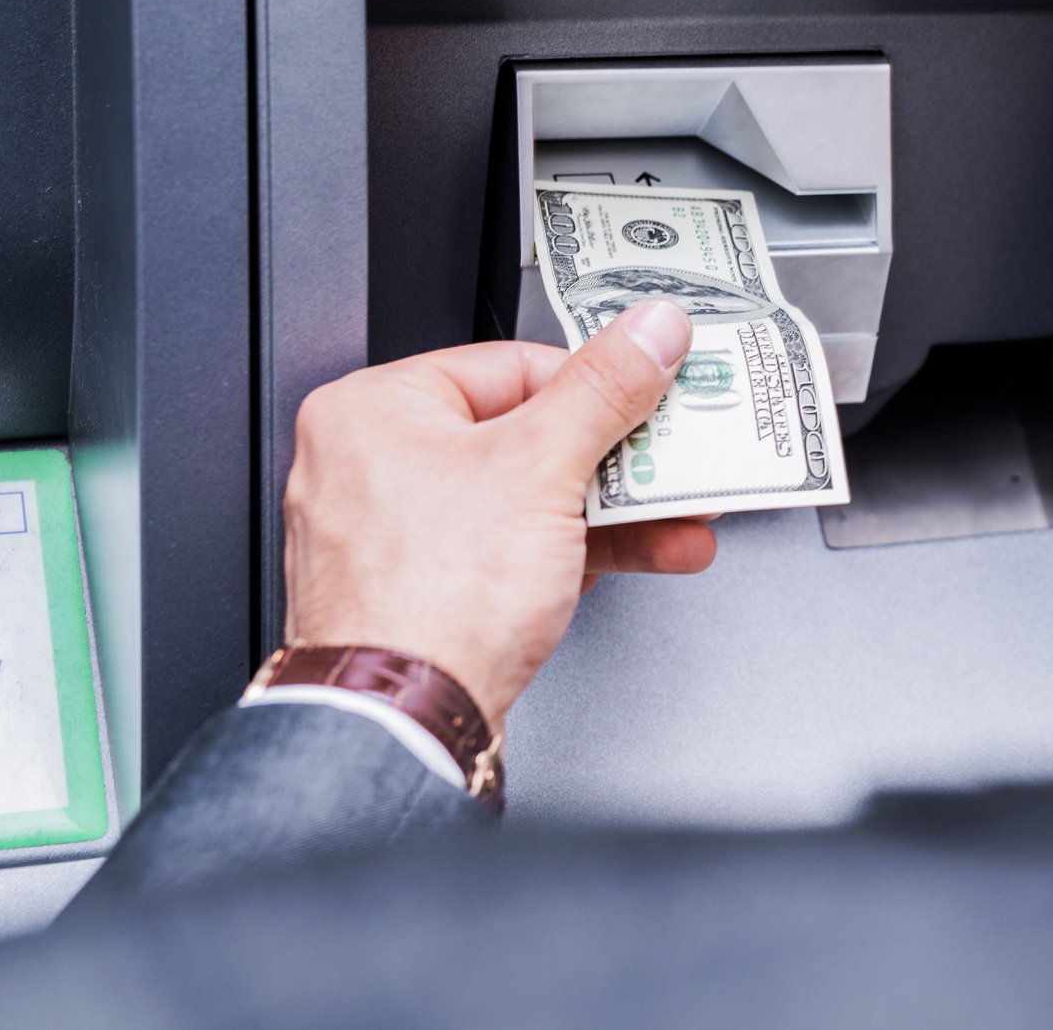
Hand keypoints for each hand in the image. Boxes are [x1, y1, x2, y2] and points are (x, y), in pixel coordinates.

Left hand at [281, 301, 713, 729]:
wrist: (402, 723)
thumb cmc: (430, 601)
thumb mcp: (542, 466)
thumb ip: (605, 389)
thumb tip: (649, 330)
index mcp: (373, 411)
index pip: (509, 365)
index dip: (594, 383)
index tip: (652, 389)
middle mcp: (371, 466)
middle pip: (527, 434)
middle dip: (619, 456)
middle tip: (675, 452)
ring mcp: (398, 536)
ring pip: (529, 499)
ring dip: (617, 509)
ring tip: (681, 511)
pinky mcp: (429, 593)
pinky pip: (516, 551)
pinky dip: (579, 550)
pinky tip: (646, 550)